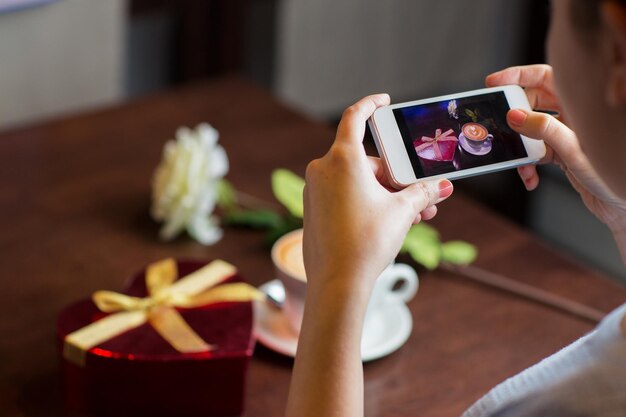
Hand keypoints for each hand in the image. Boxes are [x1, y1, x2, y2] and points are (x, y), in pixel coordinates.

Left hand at [303, 94, 452, 293]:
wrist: (337, 282)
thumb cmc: (367, 242)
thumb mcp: (401, 211)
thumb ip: (422, 193)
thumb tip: (442, 187)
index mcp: (343, 159)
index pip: (355, 117)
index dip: (370, 105)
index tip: (383, 101)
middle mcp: (323, 169)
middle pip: (365, 161)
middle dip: (395, 176)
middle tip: (419, 193)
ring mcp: (315, 190)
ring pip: (357, 181)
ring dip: (384, 193)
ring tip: (414, 215)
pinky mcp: (313, 209)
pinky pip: (344, 195)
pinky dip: (366, 201)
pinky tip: (388, 221)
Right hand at [487, 65, 625, 243]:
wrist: (622, 207)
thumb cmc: (614, 175)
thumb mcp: (575, 151)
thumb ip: (545, 130)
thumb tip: (516, 116)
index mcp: (581, 105)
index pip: (545, 78)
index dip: (519, 75)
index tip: (495, 82)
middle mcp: (573, 116)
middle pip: (533, 103)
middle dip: (514, 118)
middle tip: (502, 127)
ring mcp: (565, 135)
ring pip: (531, 132)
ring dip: (520, 148)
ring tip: (521, 162)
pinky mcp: (560, 154)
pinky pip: (535, 153)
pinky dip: (528, 166)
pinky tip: (531, 178)